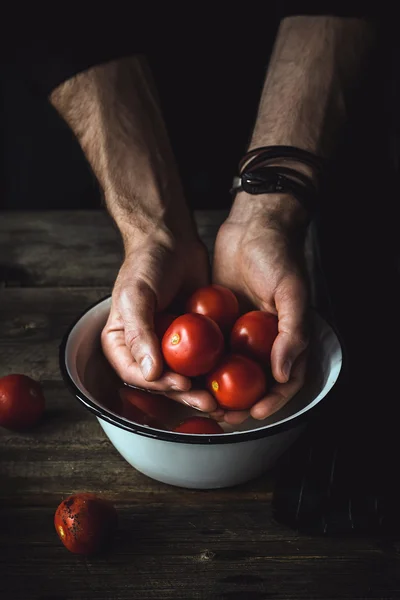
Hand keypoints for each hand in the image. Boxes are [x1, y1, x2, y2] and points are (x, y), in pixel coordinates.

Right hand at [101, 229, 219, 413]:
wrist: (173, 241)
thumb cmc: (146, 264)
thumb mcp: (136, 296)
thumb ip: (139, 334)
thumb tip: (150, 373)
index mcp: (121, 344)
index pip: (136, 374)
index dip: (158, 385)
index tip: (181, 384)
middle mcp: (145, 350)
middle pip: (162, 382)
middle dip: (186, 395)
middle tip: (208, 401)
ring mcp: (170, 347)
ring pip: (184, 376)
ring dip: (202, 390)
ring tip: (223, 401)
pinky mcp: (193, 340)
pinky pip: (203, 360)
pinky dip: (215, 371)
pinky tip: (231, 378)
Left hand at [212, 192, 309, 423]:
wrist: (252, 226)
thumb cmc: (279, 256)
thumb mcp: (292, 292)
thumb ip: (293, 332)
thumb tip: (283, 374)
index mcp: (287, 337)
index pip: (284, 380)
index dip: (273, 400)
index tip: (254, 412)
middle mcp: (265, 339)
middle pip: (254, 382)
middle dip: (240, 403)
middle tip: (223, 414)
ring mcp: (242, 332)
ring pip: (230, 369)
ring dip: (218, 388)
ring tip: (202, 400)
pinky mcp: (220, 321)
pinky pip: (211, 348)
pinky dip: (202, 363)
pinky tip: (186, 373)